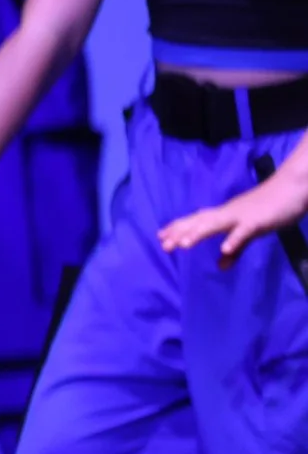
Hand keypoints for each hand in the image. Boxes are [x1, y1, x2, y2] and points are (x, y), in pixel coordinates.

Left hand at [160, 173, 307, 266]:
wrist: (294, 187)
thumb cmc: (272, 207)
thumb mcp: (251, 231)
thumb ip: (236, 248)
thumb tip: (220, 266)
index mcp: (226, 215)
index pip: (197, 220)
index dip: (179, 228)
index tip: (160, 236)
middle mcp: (228, 213)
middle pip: (200, 222)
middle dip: (180, 232)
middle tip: (162, 244)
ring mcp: (242, 216)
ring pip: (216, 224)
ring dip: (199, 233)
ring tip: (182, 244)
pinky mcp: (258, 221)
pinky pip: (244, 230)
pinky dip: (234, 239)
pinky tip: (223, 250)